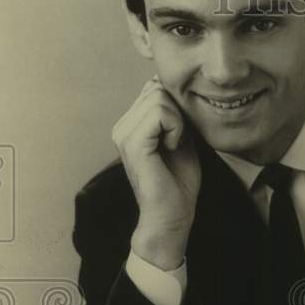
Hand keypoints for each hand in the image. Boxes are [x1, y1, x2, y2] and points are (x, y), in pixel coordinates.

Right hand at [112, 77, 201, 269]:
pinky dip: (176, 128)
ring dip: (178, 121)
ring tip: (174, 145)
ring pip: (158, 97)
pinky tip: (173, 148)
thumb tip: (179, 88)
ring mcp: (123, 133)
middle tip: (178, 141)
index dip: (176, 106)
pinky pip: (160, 113)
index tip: (180, 134)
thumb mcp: (182, 138)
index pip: (154, 88)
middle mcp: (122, 126)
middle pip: (157, 88)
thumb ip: (176, 114)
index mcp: (131, 124)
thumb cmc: (179, 183)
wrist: (171, 216)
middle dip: (178, 112)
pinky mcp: (132, 143)